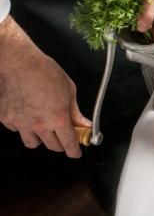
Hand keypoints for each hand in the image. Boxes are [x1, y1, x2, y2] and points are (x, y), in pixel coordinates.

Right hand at [0, 17, 90, 157]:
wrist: (20, 63)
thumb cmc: (46, 72)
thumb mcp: (69, 90)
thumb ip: (76, 112)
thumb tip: (84, 125)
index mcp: (58, 118)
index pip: (68, 144)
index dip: (74, 151)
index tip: (76, 153)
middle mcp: (39, 124)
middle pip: (52, 146)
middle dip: (60, 143)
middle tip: (63, 134)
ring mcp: (21, 124)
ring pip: (33, 143)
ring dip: (41, 138)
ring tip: (44, 126)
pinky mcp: (7, 119)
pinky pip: (17, 130)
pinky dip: (23, 127)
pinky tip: (27, 114)